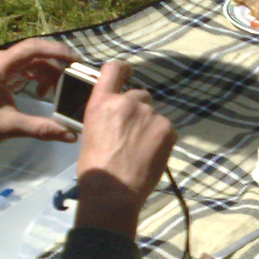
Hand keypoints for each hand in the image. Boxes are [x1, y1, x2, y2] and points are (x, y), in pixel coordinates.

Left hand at [0, 38, 79, 188]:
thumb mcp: (11, 127)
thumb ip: (42, 129)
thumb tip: (72, 135)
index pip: (32, 49)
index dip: (57, 51)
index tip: (77, 60)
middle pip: (36, 52)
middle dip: (58, 63)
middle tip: (76, 76)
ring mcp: (0, 65)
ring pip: (34, 60)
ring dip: (49, 73)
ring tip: (58, 91)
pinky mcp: (2, 72)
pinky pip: (27, 67)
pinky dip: (40, 76)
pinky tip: (44, 92)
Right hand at [73, 61, 176, 237]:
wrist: (113, 189)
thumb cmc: (95, 165)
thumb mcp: (91, 130)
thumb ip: (107, 114)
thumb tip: (119, 114)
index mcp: (102, 101)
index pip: (114, 69)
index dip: (123, 69)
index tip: (128, 73)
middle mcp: (127, 102)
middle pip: (140, 95)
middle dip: (138, 109)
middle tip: (132, 132)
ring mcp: (149, 115)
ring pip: (154, 114)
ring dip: (150, 126)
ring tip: (140, 149)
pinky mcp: (167, 129)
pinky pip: (167, 128)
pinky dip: (162, 138)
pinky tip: (151, 154)